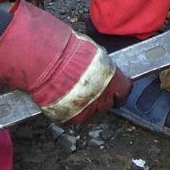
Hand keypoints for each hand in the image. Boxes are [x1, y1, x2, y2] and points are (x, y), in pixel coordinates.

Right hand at [0, 0, 132, 123]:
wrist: (44, 62)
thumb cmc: (66, 51)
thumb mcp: (91, 51)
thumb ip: (99, 64)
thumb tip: (101, 65)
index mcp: (111, 77)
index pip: (125, 90)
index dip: (120, 90)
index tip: (116, 89)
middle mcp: (103, 95)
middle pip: (108, 103)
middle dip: (99, 97)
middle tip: (86, 88)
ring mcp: (87, 109)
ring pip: (90, 111)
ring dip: (83, 104)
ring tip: (70, 91)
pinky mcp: (71, 118)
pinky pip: (73, 117)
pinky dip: (68, 111)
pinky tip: (61, 98)